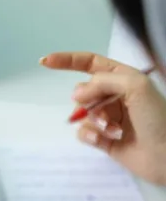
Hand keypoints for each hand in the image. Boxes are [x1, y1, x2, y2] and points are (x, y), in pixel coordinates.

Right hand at [41, 52, 166, 185]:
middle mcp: (114, 96)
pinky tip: (103, 140)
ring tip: (112, 130)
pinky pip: (83, 132)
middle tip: (102, 110)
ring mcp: (109, 118)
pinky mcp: (104, 138)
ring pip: (82, 113)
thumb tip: (77, 94)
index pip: (90, 63)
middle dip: (87, 100)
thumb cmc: (158, 119)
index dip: (67, 60)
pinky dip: (90, 135)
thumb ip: (102, 81)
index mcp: (123, 78)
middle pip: (83, 90)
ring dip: (94, 120)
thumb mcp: (135, 86)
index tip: (45, 61)